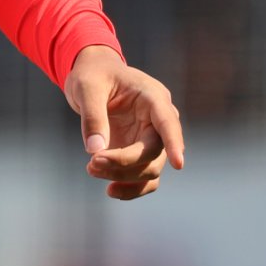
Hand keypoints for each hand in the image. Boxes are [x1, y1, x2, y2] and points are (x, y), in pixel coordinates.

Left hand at [63, 46, 184, 201]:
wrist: (93, 75)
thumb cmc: (93, 74)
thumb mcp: (87, 87)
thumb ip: (92, 116)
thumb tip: (96, 151)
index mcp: (153, 97)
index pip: (168, 122)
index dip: (174, 142)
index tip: (178, 164)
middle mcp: (158, 120)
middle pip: (154, 152)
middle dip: (124, 162)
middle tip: (92, 163)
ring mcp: (150, 139)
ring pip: (150, 169)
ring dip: (123, 176)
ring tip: (91, 169)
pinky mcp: (140, 153)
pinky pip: (144, 178)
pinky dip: (130, 188)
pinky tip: (111, 190)